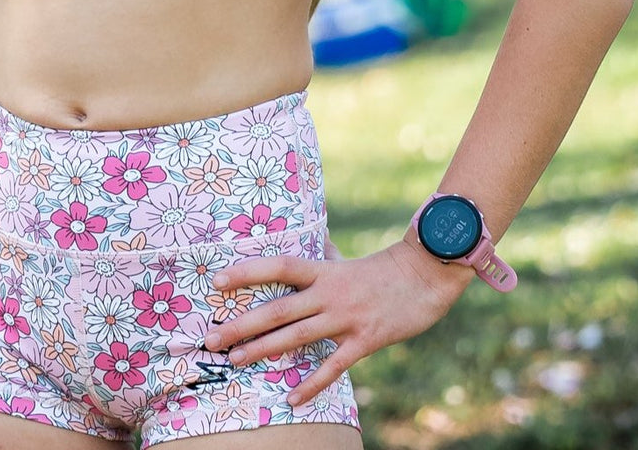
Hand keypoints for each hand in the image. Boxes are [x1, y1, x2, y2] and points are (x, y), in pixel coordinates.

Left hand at [204, 233, 471, 405]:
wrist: (426, 276)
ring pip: (297, 337)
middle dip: (242, 325)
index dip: (247, 272)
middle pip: (278, 309)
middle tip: (211, 338)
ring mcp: (346, 318)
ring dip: (263, 350)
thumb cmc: (383, 269)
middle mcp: (329, 293)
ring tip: (235, 361)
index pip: (278, 266)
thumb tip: (310, 237)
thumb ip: (323, 255)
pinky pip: (334, 366)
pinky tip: (292, 398)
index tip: (217, 281)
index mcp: (323, 270)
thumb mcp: (346, 259)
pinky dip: (312, 384)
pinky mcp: (365, 340)